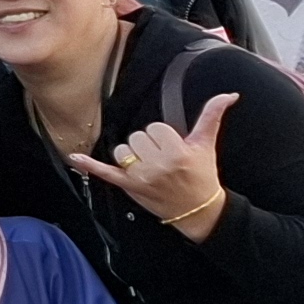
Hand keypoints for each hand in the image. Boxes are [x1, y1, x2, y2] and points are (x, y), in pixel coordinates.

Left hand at [66, 91, 238, 238]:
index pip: (155, 128)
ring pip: (123, 150)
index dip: (163, 136)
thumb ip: (212, 116)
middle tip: (163, 158)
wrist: (197, 208)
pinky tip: (76, 157)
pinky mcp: (128, 187)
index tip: (173, 148)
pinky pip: (105, 173)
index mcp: (177, 152)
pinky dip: (90, 165)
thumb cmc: (201, 175)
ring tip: (150, 165)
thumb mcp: (206, 144)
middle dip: (148, 145)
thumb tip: (228, 95)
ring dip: (132, 155)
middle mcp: (157, 164)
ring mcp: (141, 177)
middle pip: (137, 137)